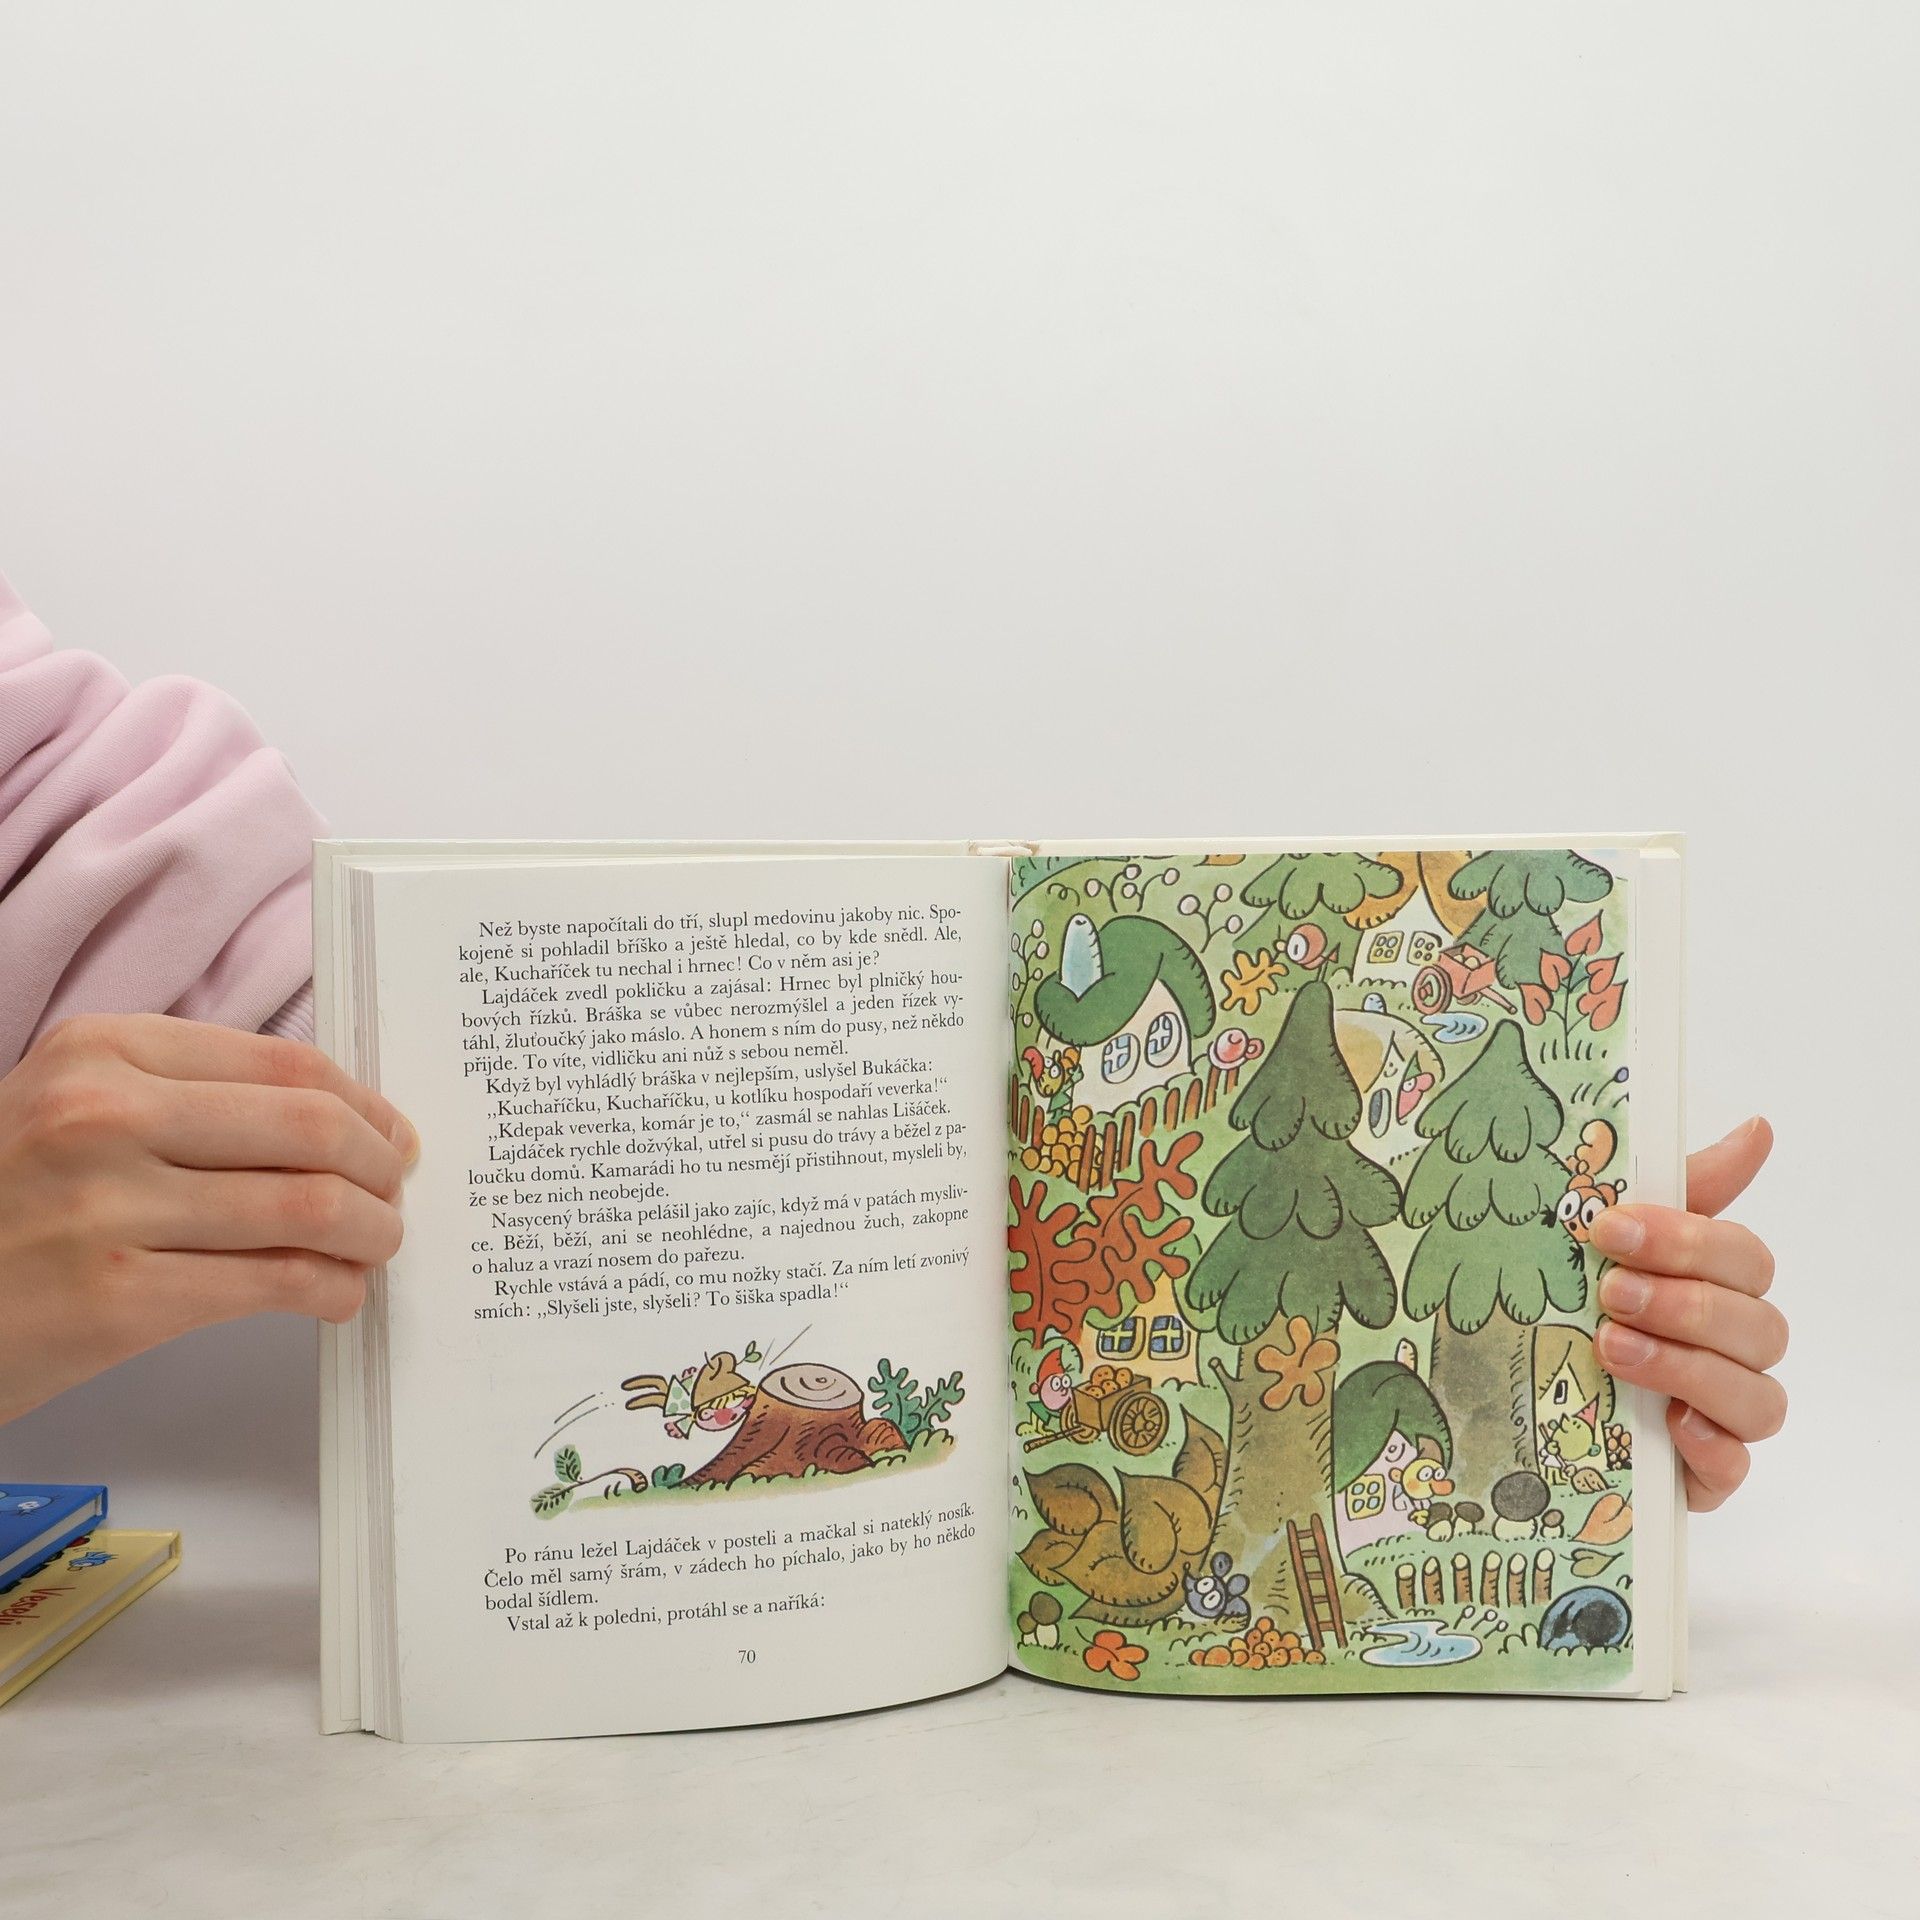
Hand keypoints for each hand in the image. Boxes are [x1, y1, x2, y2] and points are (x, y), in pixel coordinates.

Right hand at [0, 1014, 415, 1425]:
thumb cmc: (4, 1206)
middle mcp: (102, 1116)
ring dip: (371, 1231)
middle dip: (382, 1168)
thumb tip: (338, 1119)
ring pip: (308, 1205)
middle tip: (397, 1195)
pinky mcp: (117, 1299)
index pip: (287, 1064)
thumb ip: (184, 1097)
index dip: (366, 1104)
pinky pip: (274, 1281)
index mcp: (101, 1052)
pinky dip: (332, 1288)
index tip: (392, 1135)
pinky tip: (337, 1294)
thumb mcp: (70, 1110)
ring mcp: (106, 1207)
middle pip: (312, 1126)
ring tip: (377, 1245)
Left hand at [1588, 1117, 1784, 1511]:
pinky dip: (1709, 1446)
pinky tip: (1669, 1425)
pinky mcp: (1700, 1473)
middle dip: (1684, 1303)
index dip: (1688, 1240)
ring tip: (1614, 1348)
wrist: (1509, 1396)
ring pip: (1756, 1396)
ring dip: (1688, 1367)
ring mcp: (1720, 1415)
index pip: (1744, 1256)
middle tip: (1611, 1291)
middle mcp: (1730, 1349)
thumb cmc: (1572, 1302)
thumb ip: (1677, 1185)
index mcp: (1715, 1285)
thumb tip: (1759, 1128)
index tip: (1612, 1226)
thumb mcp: (1605, 1237)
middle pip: (1758, 1324)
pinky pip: (1734, 1467)